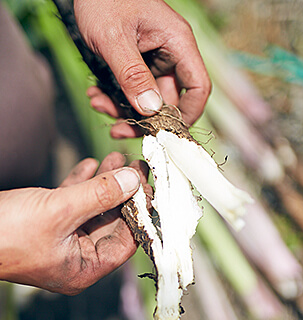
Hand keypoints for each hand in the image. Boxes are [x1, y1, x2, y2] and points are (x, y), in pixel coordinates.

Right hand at [0, 152, 149, 294]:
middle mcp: (78, 254)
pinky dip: (84, 181)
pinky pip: (76, 199)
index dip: (139, 211)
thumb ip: (100, 195)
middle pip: (113, 219)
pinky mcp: (52, 220)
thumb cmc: (5, 234)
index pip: (126, 239)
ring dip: (106, 181)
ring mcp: (65, 236)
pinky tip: (92, 164)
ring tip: (118, 158)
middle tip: (137, 167)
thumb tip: (132, 179)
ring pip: (95, 205)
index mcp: (84, 268)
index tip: (146, 185)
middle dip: (124, 190)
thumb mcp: (60, 211)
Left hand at [74, 0, 210, 137]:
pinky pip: (133, 92)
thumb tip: (150, 109)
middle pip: (168, 101)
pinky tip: (97, 95)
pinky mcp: (138, 67)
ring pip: (147, 100)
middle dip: (142, 118)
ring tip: (99, 104)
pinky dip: (116, 98)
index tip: (166, 134)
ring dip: (124, 109)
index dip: (188, 114)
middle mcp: (170, 55)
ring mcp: (154, 62)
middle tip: (117, 128)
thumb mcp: (114, 39)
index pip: (198, 87)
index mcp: (177, 43)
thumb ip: (133, 75)